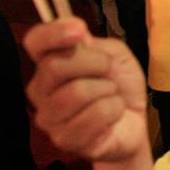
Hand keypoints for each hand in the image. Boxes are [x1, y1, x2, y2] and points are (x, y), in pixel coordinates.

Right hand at [23, 17, 149, 162]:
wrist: (134, 122)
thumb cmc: (120, 86)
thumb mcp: (115, 55)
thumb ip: (95, 43)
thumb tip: (77, 32)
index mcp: (48, 63)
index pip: (35, 42)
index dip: (53, 33)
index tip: (80, 29)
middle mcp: (41, 90)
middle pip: (54, 66)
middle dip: (94, 63)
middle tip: (108, 71)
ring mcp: (49, 118)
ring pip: (76, 92)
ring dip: (107, 90)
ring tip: (111, 95)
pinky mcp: (65, 140)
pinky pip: (95, 115)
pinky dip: (114, 109)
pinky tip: (113, 114)